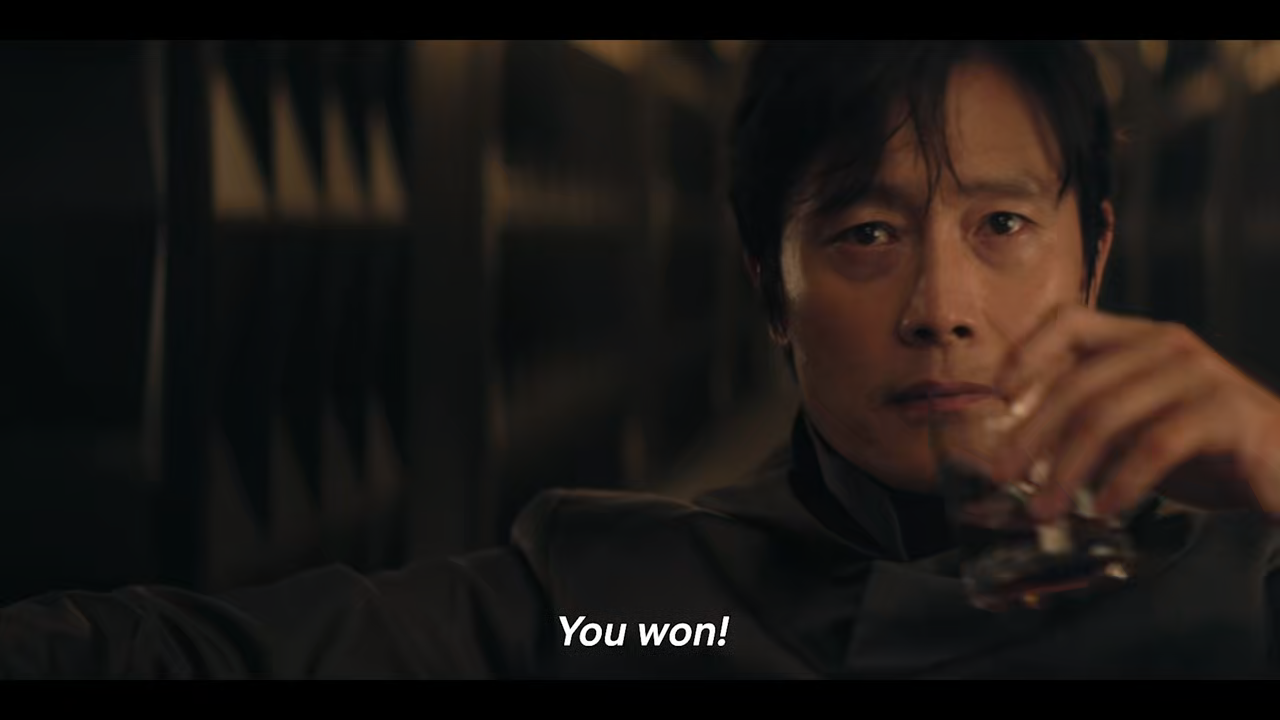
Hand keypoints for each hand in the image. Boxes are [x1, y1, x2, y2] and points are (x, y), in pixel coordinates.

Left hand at [991, 304, 1279, 520]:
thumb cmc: (1211, 452)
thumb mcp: (1139, 429)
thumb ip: (1090, 425)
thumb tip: (1018, 453)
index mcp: (1141, 339)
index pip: (1069, 321)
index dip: (1027, 352)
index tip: (998, 394)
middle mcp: (1168, 345)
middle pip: (1077, 383)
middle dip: (1032, 435)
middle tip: (1003, 477)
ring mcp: (1200, 374)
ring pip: (1107, 416)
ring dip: (1067, 470)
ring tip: (1048, 510)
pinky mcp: (1228, 412)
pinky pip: (1156, 444)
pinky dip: (1122, 481)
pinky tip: (1106, 511)